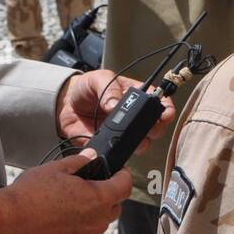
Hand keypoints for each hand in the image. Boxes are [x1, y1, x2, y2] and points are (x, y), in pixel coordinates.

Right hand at [0, 154, 130, 233]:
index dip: (124, 176)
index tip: (119, 173)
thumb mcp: (54, 169)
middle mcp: (95, 223)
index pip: (125, 187)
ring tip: (64, 205)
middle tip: (87, 187)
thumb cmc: (28, 196)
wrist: (5, 225)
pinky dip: (73, 232)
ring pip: (95, 226)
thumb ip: (78, 163)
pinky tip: (54, 223)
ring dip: (88, 216)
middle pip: (113, 209)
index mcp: (97, 199)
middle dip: (106, 197)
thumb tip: (90, 157)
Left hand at [55, 69, 174, 154]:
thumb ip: (108, 90)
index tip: (164, 115)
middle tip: (148, 129)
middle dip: (156, 129)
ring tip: (132, 139)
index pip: (160, 102)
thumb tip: (115, 105)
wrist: (66, 104)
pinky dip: (121, 153)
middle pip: (157, 127)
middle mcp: (135, 116)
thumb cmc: (87, 88)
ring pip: (143, 143)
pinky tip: (115, 146)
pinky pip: (121, 153)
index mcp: (136, 96)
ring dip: (141, 143)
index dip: (166, 109)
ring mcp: (124, 133)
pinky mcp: (111, 145)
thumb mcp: (98, 79)